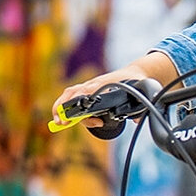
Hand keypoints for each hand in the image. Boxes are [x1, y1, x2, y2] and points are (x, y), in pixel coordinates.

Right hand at [52, 53, 173, 127]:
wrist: (134, 73)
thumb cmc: (134, 84)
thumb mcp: (136, 94)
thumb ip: (135, 109)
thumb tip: (134, 120)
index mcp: (102, 85)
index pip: (83, 93)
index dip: (75, 104)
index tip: (72, 116)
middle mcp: (92, 85)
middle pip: (72, 94)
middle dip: (63, 108)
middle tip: (60, 122)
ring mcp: (89, 86)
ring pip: (70, 94)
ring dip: (61, 106)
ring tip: (59, 122)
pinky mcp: (88, 89)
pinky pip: (73, 95)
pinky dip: (65, 104)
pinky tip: (65, 117)